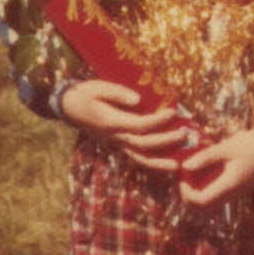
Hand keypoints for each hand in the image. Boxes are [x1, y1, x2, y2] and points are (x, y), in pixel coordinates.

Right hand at [58, 81, 190, 171]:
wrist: (69, 107)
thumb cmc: (86, 94)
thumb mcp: (98, 87)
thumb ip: (118, 93)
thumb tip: (138, 100)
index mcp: (111, 122)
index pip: (139, 125)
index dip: (158, 120)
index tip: (173, 112)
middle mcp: (115, 136)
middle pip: (143, 144)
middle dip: (165, 141)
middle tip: (184, 134)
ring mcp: (116, 143)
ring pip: (139, 158)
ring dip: (159, 163)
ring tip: (177, 166)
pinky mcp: (118, 144)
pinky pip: (136, 158)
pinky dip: (151, 163)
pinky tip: (165, 165)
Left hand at [178, 126, 253, 209]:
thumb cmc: (251, 143)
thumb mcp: (226, 147)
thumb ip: (205, 158)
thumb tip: (184, 167)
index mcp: (229, 185)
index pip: (201, 201)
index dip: (186, 193)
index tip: (182, 177)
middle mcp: (232, 194)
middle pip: (204, 209)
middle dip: (189, 197)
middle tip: (184, 178)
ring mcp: (236, 193)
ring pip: (211, 204)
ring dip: (198, 195)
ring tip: (193, 175)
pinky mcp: (238, 188)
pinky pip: (218, 197)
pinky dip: (207, 189)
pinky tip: (204, 172)